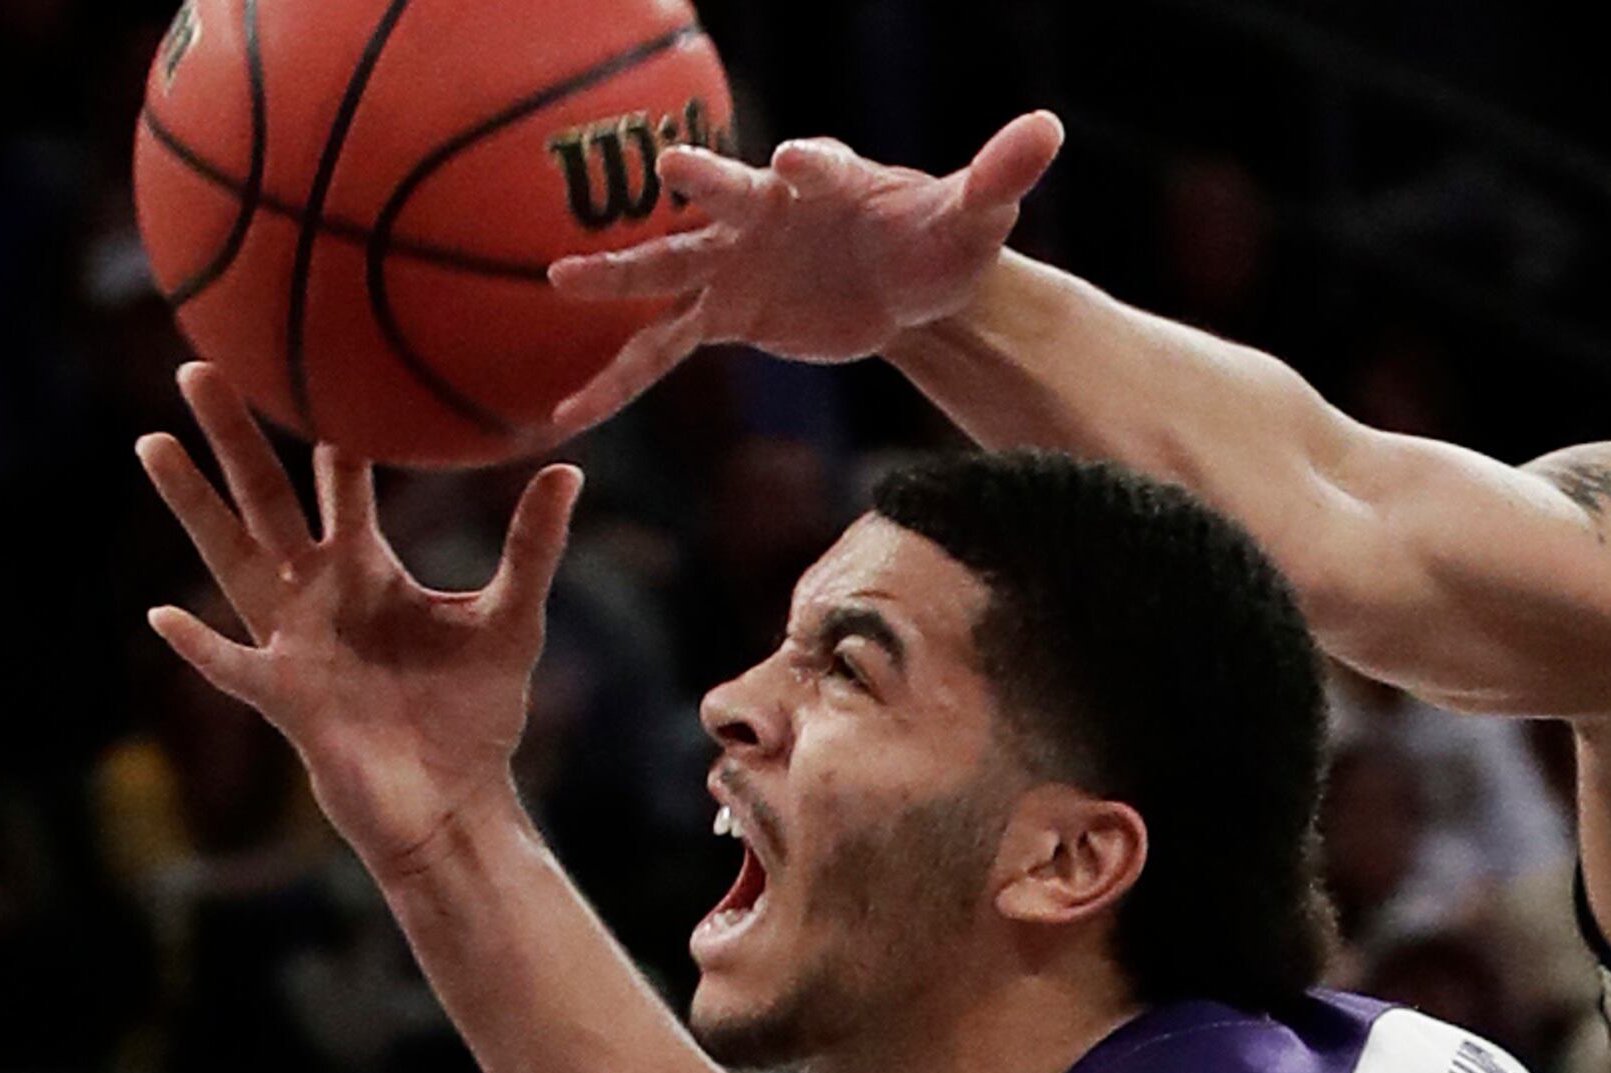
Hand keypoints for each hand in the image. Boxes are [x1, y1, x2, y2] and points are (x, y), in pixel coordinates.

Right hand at [137, 362, 583, 878]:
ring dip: (193, 504)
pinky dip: (201, 647)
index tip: (321, 370)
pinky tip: (163, 616)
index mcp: (366, 571)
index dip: (337, 436)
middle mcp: (318, 595)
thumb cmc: (474, 714)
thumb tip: (569, 471)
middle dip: (233, 438)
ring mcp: (294, 642)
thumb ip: (532, 547)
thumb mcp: (513, 620)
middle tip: (198, 366)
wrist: (456, 800)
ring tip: (152, 442)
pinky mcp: (289, 698)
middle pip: (265, 499)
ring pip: (231, 558)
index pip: (343, 487)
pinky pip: (235, 667)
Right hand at [543, 111, 1063, 429]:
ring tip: (561, 280)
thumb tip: (1049, 126)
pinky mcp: (726, 315)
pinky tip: (571, 409)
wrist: (904, 280)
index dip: (807, 162)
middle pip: (728, 196)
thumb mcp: (975, 212)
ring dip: (619, 276)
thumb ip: (1001, 173)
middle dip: (704, 187)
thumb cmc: (936, 234)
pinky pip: (664, 347)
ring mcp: (735, 261)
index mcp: (828, 177)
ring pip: (670, 269)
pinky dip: (619, 377)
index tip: (793, 160)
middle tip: (671, 174)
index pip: (819, 164)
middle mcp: (766, 209)